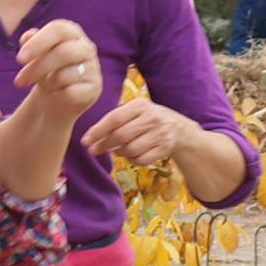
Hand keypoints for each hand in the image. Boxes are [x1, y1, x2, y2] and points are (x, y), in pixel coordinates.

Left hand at [11, 19, 103, 125]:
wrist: (58, 96)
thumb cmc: (45, 69)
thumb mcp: (34, 54)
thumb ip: (30, 42)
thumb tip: (27, 36)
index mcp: (72, 32)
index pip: (59, 29)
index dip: (38, 42)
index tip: (19, 59)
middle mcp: (86, 47)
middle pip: (63, 52)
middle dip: (37, 68)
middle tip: (19, 81)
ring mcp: (93, 68)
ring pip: (65, 75)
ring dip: (47, 83)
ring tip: (46, 85)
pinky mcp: (95, 88)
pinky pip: (71, 93)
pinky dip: (58, 95)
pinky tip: (57, 95)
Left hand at [84, 93, 207, 168]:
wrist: (179, 129)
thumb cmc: (148, 119)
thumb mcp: (136, 111)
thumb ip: (116, 119)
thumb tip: (92, 137)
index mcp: (141, 105)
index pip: (114, 118)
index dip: (98, 131)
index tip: (85, 141)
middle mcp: (152, 118)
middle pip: (121, 136)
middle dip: (104, 145)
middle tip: (93, 150)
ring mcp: (160, 134)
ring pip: (130, 150)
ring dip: (119, 152)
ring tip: (117, 150)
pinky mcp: (165, 149)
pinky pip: (141, 159)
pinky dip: (132, 160)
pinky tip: (132, 155)